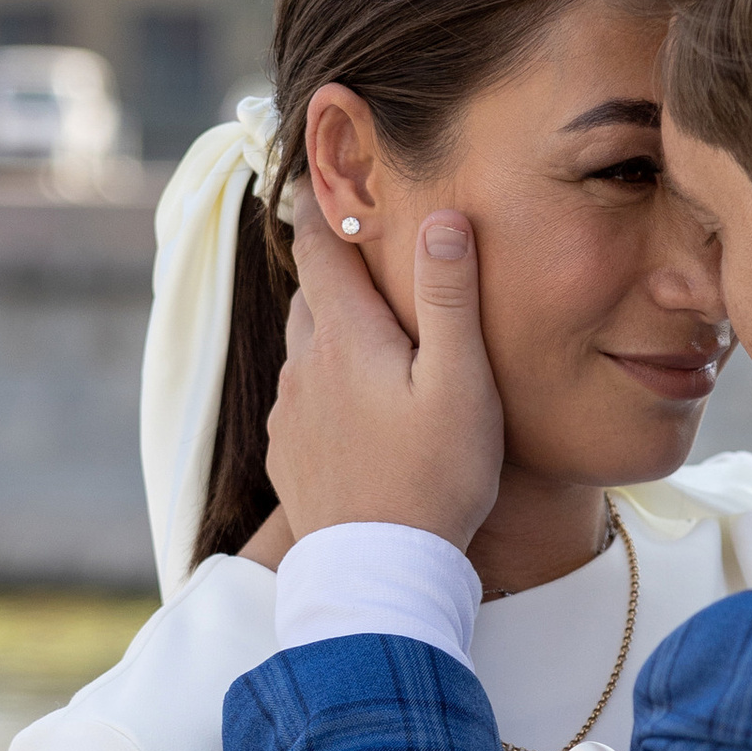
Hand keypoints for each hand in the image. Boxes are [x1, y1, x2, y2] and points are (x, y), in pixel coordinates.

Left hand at [266, 189, 504, 551]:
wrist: (380, 574)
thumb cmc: (434, 477)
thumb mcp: (460, 381)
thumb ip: (449, 297)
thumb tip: (441, 217)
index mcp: (345, 337)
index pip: (323, 249)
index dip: (327, 206)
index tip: (328, 176)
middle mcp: (305, 367)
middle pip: (312, 297)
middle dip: (334, 270)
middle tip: (362, 250)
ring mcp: (293, 416)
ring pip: (306, 350)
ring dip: (332, 332)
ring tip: (371, 333)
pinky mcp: (291, 458)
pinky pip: (303, 403)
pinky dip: (326, 388)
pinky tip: (360, 410)